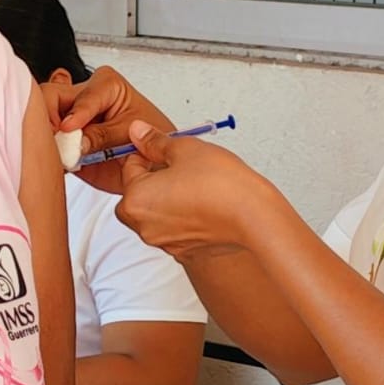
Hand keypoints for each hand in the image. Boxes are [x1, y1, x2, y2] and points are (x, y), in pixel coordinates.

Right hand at [42, 68, 176, 194]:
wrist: (154, 167)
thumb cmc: (150, 141)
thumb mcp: (129, 134)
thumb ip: (101, 136)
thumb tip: (75, 142)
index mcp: (105, 85)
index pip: (80, 94)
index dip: (75, 114)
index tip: (68, 128)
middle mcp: (83, 99)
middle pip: (50, 97)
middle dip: (49, 119)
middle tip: (55, 139)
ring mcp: (70, 120)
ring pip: (42, 119)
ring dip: (46, 136)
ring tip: (56, 152)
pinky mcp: (64, 143)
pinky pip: (46, 145)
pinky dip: (47, 154)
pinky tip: (56, 162)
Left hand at [115, 122, 276, 260]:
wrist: (254, 217)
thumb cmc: (221, 185)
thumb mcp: (184, 149)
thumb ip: (155, 141)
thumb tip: (137, 132)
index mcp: (135, 201)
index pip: (129, 167)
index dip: (148, 153)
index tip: (165, 150)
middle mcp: (144, 227)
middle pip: (137, 194)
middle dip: (152, 180)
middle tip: (180, 167)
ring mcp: (165, 243)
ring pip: (155, 213)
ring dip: (167, 199)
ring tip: (195, 185)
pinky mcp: (184, 252)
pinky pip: (174, 229)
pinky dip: (182, 217)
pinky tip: (203, 204)